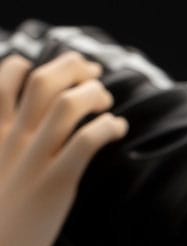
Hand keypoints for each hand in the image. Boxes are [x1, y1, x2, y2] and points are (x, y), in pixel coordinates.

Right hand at [0, 51, 128, 245]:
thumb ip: (1, 145)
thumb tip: (21, 133)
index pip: (4, 77)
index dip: (32, 64)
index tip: (55, 68)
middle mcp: (11, 138)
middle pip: (43, 81)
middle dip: (73, 67)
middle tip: (92, 72)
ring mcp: (34, 158)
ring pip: (67, 105)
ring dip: (94, 94)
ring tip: (106, 101)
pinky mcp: (56, 181)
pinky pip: (85, 141)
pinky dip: (107, 127)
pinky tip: (117, 128)